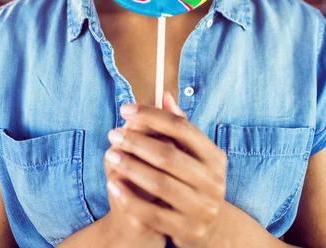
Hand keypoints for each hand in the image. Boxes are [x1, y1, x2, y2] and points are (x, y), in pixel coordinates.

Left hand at [105, 91, 226, 247]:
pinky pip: (152, 214)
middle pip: (169, 155)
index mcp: (215, 157)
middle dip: (137, 142)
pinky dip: (130, 198)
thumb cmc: (193, 179)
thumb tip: (164, 95)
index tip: (126, 109)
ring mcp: (202, 208)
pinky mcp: (188, 230)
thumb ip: (179, 125)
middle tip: (113, 133)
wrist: (207, 226)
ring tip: (110, 154)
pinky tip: (113, 184)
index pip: (182, 128)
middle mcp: (213, 181)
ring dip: (131, 167)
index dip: (152, 115)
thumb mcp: (191, 153)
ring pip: (160, 184)